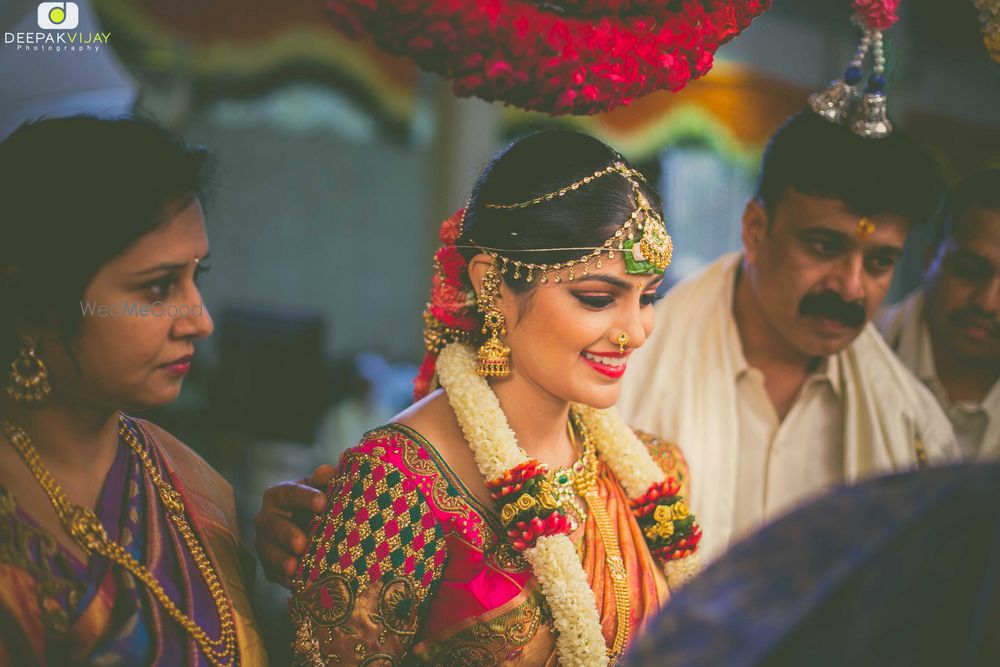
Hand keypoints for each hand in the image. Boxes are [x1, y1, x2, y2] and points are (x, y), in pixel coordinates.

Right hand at [254, 464, 336, 587]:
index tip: (323, 502)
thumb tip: (328, 472)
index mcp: (279, 495)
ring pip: (268, 551)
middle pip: (273, 525)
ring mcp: (266, 543)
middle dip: (287, 534)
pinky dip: (284, 579)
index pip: (288, 493)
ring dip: (281, 560)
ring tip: (294, 567)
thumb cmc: (321, 504)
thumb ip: (326, 480)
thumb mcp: (323, 489)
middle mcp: (267, 518)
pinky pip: (273, 573)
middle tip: (302, 543)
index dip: (305, 497)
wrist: (317, 531)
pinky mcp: (269, 566)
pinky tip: (296, 584)